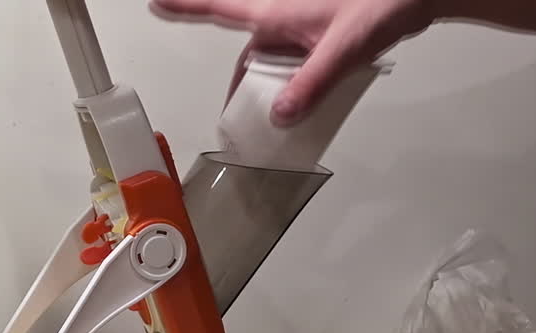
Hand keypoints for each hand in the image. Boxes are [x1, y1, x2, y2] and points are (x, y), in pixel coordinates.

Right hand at [150, 0, 432, 125]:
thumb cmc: (379, 6)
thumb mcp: (340, 51)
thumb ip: (310, 85)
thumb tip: (281, 115)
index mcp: (274, 13)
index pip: (217, 8)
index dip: (184, 6)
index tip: (156, 3)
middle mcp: (280, 16)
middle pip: (245, 53)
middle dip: (241, 84)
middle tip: (237, 116)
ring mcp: (299, 25)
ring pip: (270, 60)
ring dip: (270, 86)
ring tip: (277, 119)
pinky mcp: (317, 33)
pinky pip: (293, 61)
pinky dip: (294, 82)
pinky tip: (308, 102)